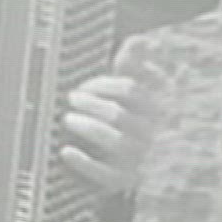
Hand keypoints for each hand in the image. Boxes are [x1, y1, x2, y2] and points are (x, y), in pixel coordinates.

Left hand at [59, 72, 160, 194]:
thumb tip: (140, 38)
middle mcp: (150, 134)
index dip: (103, 85)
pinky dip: (84, 164)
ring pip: (115, 143)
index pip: (130, 90)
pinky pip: (105, 176)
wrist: (146, 162)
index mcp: (155, 109)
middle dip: (91, 104)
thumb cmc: (134, 115)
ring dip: (88, 128)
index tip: (85, 86)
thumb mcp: (136, 87)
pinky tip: (66, 151)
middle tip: (71, 99)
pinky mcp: (123, 182)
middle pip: (119, 114)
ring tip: (67, 119)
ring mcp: (138, 160)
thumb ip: (134, 63)